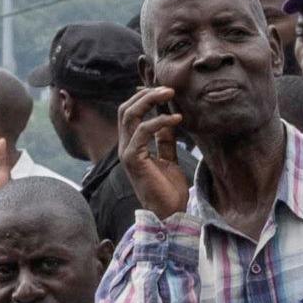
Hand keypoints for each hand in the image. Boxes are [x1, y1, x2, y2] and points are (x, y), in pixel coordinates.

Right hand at [111, 87, 197, 223]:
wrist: (169, 214)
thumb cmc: (169, 190)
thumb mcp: (169, 159)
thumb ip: (165, 140)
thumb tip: (170, 119)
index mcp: (132, 145)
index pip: (130, 113)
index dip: (143, 97)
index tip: (164, 90)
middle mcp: (125, 146)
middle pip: (126, 109)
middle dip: (145, 94)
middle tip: (168, 88)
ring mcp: (127, 152)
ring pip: (129, 114)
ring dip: (150, 100)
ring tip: (170, 94)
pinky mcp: (133, 159)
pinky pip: (143, 131)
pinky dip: (160, 121)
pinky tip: (177, 119)